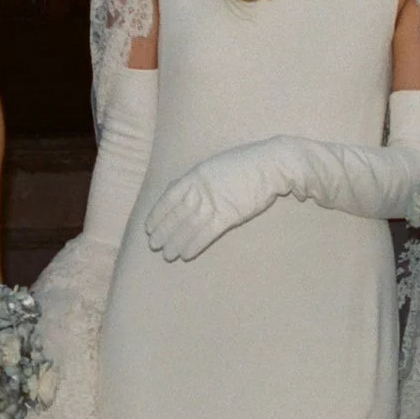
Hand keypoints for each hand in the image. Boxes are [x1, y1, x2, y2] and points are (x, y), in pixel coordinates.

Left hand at [141, 141, 295, 261]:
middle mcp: (201, 189)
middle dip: (163, 231)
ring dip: (176, 242)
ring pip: (188, 226)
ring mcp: (214, 202)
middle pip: (176, 214)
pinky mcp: (229, 215)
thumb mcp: (216, 165)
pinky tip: (186, 255)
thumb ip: (200, 179)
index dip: (157, 213)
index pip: (169, 197)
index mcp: (196, 174)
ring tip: (167, 255)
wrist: (270, 164)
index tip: (149, 226)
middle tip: (153, 245)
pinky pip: (207, 233)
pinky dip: (195, 245)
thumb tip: (184, 191)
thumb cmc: (246, 163)